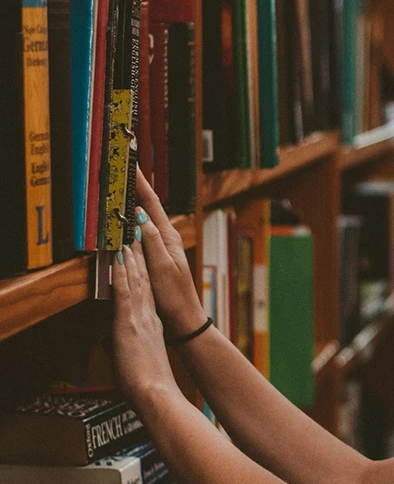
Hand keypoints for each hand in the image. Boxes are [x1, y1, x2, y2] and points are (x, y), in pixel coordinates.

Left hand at [111, 242, 178, 405]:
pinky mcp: (128, 322)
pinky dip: (123, 272)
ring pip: (136, 280)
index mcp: (152, 325)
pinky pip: (125, 291)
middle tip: (136, 234)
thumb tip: (107, 342)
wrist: (155, 393)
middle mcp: (148, 316)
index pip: (146, 292)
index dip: (143, 272)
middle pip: (144, 280)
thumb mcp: (134, 359)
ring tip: (129, 237)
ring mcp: (139, 317)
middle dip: (139, 256)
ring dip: (132, 257)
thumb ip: (121, 346)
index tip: (139, 255)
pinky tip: (121, 257)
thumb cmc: (147, 385)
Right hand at [134, 169, 206, 338]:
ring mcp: (162, 247)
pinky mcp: (156, 256)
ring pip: (144, 219)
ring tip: (121, 187)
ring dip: (134, 203)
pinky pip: (141, 233)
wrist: (183, 318)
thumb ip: (151, 242)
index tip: (132, 165)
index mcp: (169, 237)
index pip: (152, 204)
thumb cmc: (174, 296)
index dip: (141, 184)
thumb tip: (140, 216)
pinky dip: (133, 222)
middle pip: (148, 207)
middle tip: (122, 170)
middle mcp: (167, 238)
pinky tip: (125, 220)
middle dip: (136, 187)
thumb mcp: (161, 267)